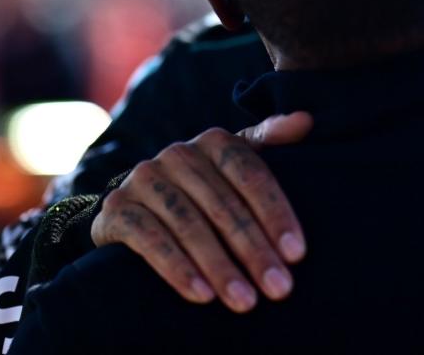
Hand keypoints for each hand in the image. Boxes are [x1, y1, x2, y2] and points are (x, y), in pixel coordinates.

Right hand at [90, 111, 312, 311]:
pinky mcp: (117, 208)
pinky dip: (177, 269)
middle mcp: (177, 154)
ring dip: (220, 267)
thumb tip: (306, 121)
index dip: (276, 215)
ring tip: (244, 301)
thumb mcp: (237, 162)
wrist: (137, 206)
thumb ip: (269, 140)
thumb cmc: (205, 187)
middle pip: (224, 206)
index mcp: (214, 141)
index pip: (251, 176)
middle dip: (254, 251)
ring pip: (189, 226)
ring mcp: (144, 179)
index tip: (297, 254)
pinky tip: (201, 296)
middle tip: (278, 289)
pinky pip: (149, 240)